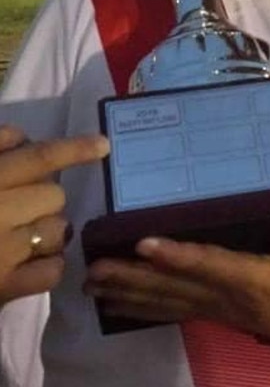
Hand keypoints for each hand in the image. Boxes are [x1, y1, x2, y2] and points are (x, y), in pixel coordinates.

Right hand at [0, 125, 108, 304]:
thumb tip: (20, 137)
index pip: (38, 158)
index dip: (74, 149)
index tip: (103, 145)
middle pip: (54, 195)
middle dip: (45, 197)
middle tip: (22, 204)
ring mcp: (3, 254)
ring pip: (57, 231)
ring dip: (49, 230)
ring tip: (23, 234)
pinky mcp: (3, 289)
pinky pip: (51, 271)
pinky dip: (48, 265)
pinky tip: (29, 262)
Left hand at [84, 215, 269, 351]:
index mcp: (249, 280)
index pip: (206, 265)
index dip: (175, 256)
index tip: (144, 244)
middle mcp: (224, 297)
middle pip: (172, 287)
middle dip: (132, 277)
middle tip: (95, 269)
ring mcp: (213, 308)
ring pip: (164, 301)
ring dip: (127, 293)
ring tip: (93, 284)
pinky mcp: (209, 312)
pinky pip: (168, 310)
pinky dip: (139, 306)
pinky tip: (116, 302)